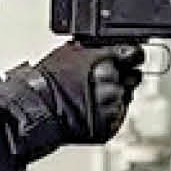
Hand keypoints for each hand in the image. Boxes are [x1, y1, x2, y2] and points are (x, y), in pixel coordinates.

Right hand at [32, 41, 146, 143]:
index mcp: (106, 60)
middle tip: (105, 81)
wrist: (35, 109)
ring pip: (125, 98)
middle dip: (123, 78)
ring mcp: (111, 105)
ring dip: (114, 97)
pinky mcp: (109, 124)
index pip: (135, 54)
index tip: (131, 59)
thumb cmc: (47, 81)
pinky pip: (117, 116)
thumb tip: (110, 46)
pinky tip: (90, 109)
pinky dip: (108, 113)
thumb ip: (96, 49)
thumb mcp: (71, 51)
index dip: (133, 57)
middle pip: (133, 77)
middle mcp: (112, 82)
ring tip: (90, 97)